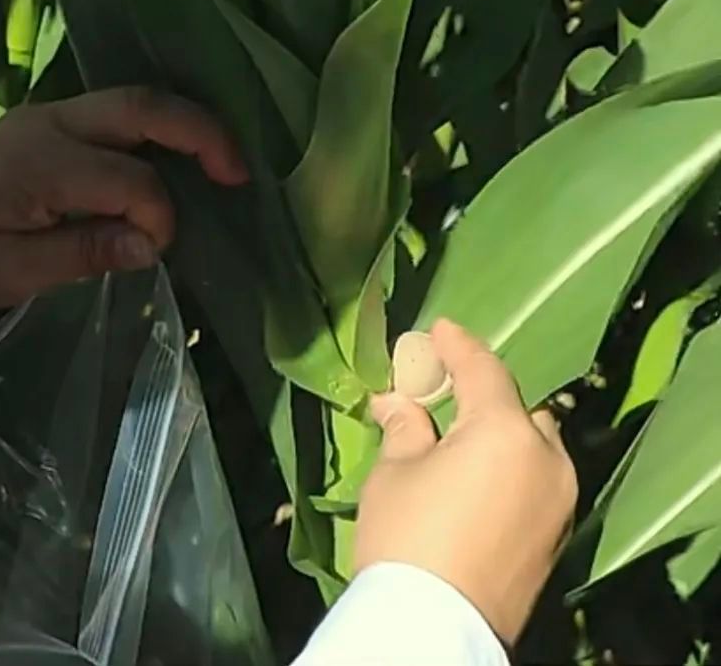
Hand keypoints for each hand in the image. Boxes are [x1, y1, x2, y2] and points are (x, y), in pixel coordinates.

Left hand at [0, 87, 247, 308]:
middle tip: (239, 172)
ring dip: (184, 125)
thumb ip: (86, 251)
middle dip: (200, 134)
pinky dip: (158, 127)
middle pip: (142, 107)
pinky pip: (119, 111)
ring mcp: (53, 114)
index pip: (129, 179)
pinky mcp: (55, 119)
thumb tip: (151, 243)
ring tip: (222, 160)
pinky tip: (179, 153)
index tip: (156, 249)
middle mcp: (52, 123)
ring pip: (135, 100)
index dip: (158, 215)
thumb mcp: (15, 271)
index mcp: (40, 164)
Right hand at [353, 320, 577, 643]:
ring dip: (505, 435)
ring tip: (461, 439)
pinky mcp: (558, 536)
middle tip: (447, 393)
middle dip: (488, 396)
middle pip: (522, 409)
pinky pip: (539, 481)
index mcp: (505, 433)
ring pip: (536, 447)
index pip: (484, 371)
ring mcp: (560, 501)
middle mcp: (548, 459)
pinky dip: (513, 468)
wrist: (434, 626)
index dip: (458, 346)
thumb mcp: (395, 474)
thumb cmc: (407, 537)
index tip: (439, 329)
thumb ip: (405, 428)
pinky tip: (479, 477)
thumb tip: (398, 402)